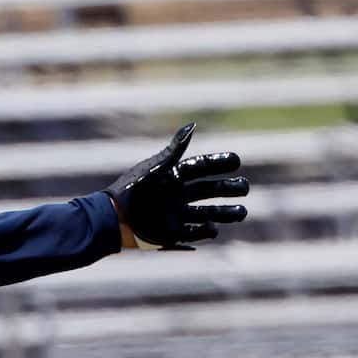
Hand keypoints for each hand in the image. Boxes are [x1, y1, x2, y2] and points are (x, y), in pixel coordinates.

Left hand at [106, 123, 248, 249]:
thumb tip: (193, 125)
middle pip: (210, 190)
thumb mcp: (155, 167)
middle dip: (228, 188)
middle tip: (244, 188)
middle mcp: (178, 195)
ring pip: (208, 213)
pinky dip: (206, 231)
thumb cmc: (132, 190)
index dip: (219, 164)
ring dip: (226, 212)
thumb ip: (175, 150)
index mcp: (174, 176)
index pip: (202, 167)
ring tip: (243, 212)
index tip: (236, 161)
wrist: (113, 219)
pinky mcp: (171, 233)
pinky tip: (214, 228)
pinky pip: (194, 232)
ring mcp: (176, 214)